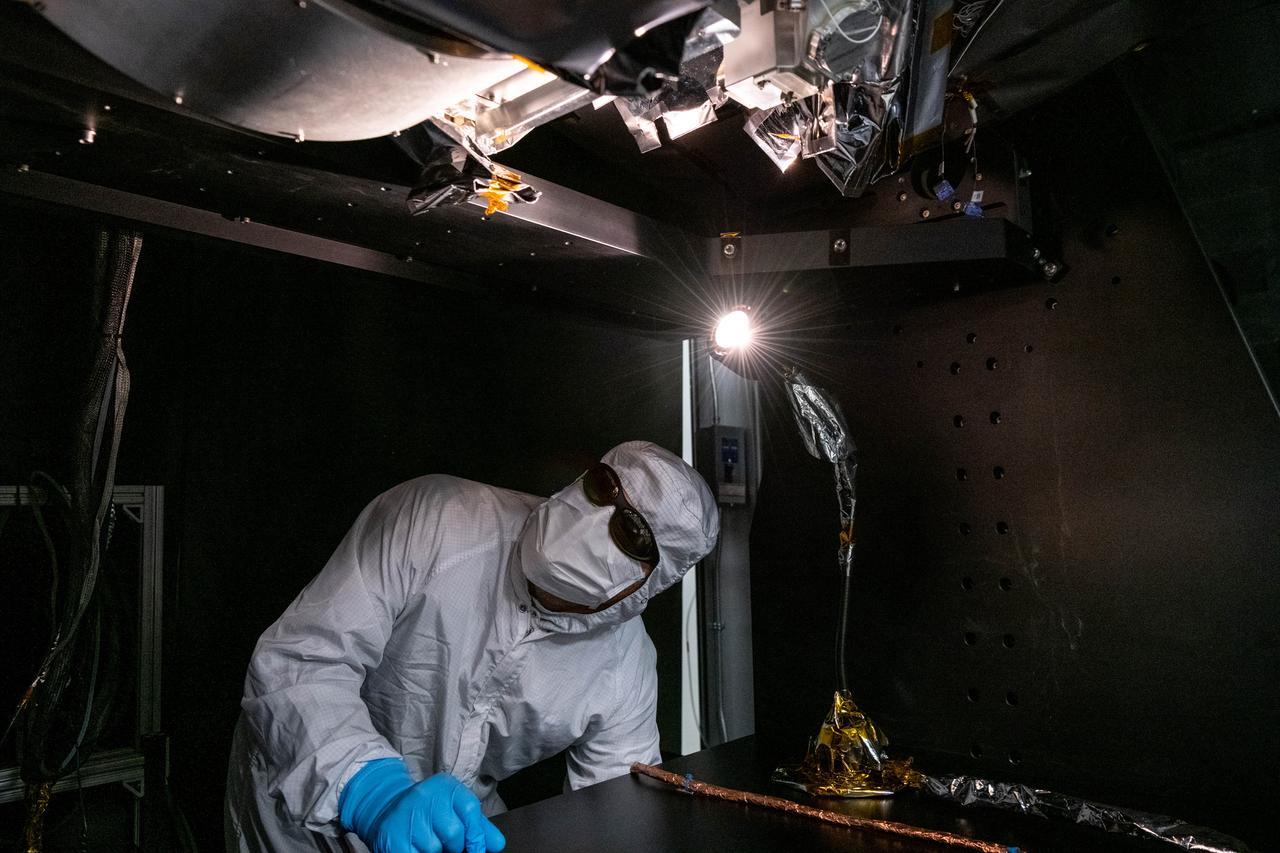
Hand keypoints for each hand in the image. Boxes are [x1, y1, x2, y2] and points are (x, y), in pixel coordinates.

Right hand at [339, 758, 505, 852]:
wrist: (386, 807)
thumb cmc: (428, 811)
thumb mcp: (454, 809)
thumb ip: (477, 826)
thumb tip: (497, 844)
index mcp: (445, 787)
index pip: (470, 809)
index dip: (477, 834)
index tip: (477, 848)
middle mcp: (425, 797)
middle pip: (453, 832)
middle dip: (454, 846)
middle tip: (446, 844)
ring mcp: (407, 816)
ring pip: (434, 848)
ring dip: (434, 851)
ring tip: (427, 842)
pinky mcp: (392, 837)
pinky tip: (416, 848)